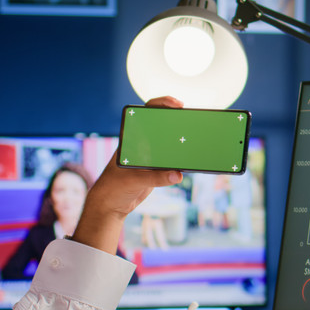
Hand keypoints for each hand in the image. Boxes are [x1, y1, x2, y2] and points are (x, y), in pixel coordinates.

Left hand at [71, 96, 184, 253]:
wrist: (111, 205)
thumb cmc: (113, 187)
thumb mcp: (133, 180)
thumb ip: (155, 178)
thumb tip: (178, 174)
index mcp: (131, 138)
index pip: (148, 112)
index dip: (163, 103)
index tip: (178, 104)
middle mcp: (141, 143)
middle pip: (163, 125)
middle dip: (179, 121)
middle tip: (194, 121)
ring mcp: (150, 156)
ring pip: (170, 143)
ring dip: (183, 142)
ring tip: (198, 140)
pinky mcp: (157, 170)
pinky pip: (173, 161)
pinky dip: (183, 160)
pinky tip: (194, 161)